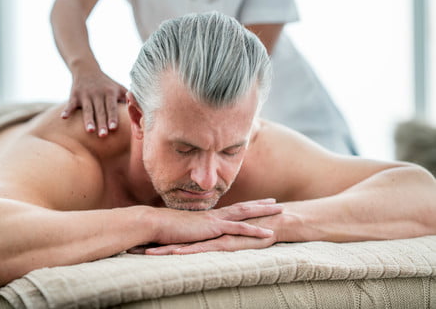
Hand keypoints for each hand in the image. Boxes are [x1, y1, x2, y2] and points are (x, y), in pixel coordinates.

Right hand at [62, 70, 126, 136]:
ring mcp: (85, 94)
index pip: (112, 107)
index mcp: (109, 92)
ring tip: (90, 130)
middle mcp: (97, 93)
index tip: (113, 128)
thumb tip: (141, 112)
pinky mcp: (74, 95)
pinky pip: (70, 104)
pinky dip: (67, 111)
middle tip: (103, 136)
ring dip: (88, 120)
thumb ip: (128, 98)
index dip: (113, 117)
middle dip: (101, 123)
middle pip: (100, 111)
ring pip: (87, 110)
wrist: (86, 68)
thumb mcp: (118, 87)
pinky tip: (64, 118)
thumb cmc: (107, 83)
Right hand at [129, 199, 282, 253]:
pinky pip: (240, 229)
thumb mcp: (180, 229)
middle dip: (260, 204)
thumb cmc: (163, 228)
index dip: (244, 205)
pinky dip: (256, 230)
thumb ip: (189, 230)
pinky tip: (269, 233)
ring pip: (245, 213)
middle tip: (275, 201)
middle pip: (242, 207)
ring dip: (264, 212)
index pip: (230, 209)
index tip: (256, 202)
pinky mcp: (214, 228)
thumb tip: (190, 233)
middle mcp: (214, 215)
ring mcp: (216, 220)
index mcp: (207, 216)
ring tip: (281, 210)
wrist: (155, 223)